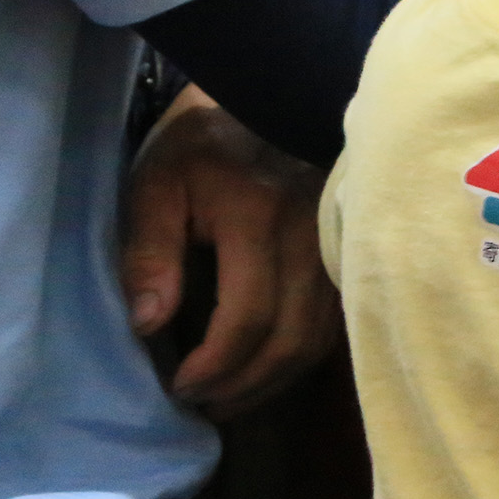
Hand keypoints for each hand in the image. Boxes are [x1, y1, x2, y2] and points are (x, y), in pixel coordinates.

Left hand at [120, 91, 341, 419]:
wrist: (272, 93)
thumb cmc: (204, 142)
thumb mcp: (158, 183)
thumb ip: (149, 251)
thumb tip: (149, 324)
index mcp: (259, 215)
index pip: (249, 316)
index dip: (216, 365)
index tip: (180, 387)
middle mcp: (310, 234)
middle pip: (292, 337)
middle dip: (247, 385)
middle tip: (205, 405)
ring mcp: (338, 241)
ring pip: (321, 334)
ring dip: (277, 377)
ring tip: (233, 396)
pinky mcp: (349, 247)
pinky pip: (337, 317)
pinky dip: (303, 352)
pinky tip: (272, 364)